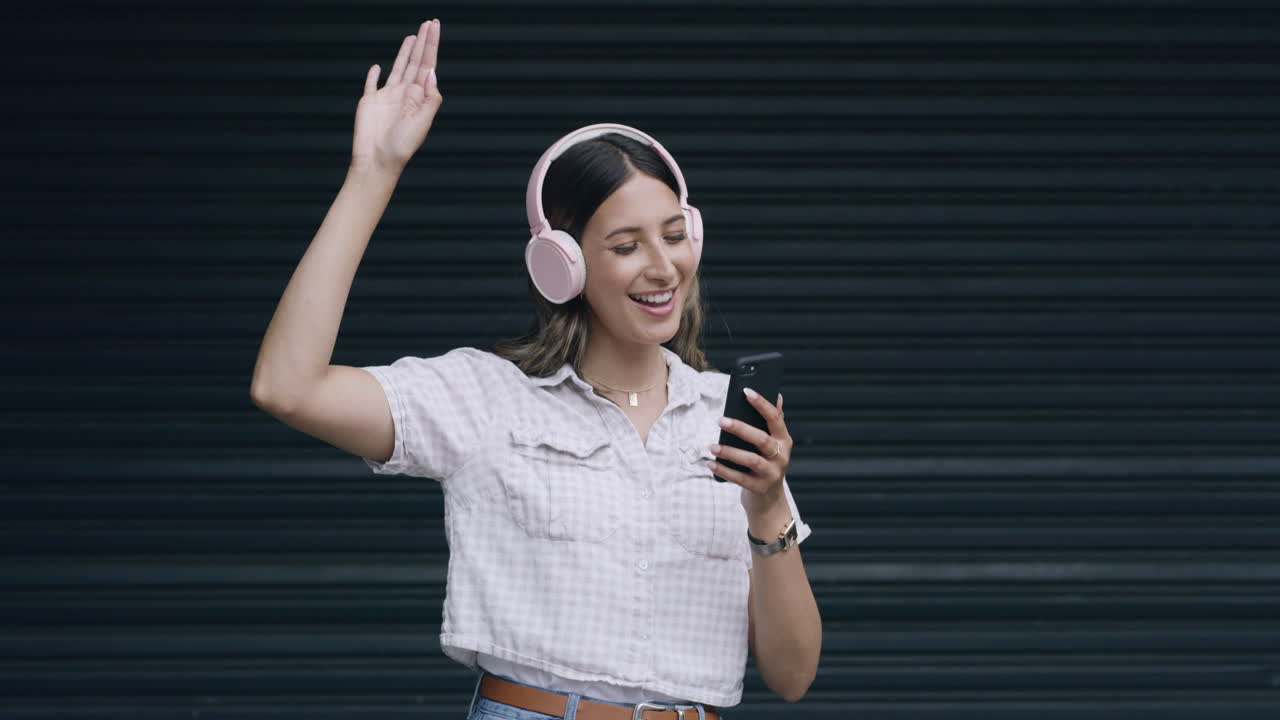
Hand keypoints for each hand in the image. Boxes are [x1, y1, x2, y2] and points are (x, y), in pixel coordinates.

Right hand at [351, 19, 443, 173]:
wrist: (378, 160)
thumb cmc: (402, 146)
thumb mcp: (423, 122)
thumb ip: (430, 97)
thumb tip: (431, 71)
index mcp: (419, 97)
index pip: (427, 65)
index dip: (431, 45)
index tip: (435, 27)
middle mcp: (404, 94)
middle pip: (415, 62)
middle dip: (423, 42)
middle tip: (429, 22)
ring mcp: (386, 97)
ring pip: (397, 68)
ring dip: (404, 52)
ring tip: (412, 36)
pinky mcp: (369, 102)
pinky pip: (371, 84)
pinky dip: (373, 75)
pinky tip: (378, 67)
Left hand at [708, 389, 792, 517]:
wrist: (770, 501)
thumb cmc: (767, 465)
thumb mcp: (775, 445)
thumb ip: (775, 422)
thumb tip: (777, 396)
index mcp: (784, 441)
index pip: (775, 418)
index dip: (762, 404)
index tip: (746, 391)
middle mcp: (781, 456)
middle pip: (761, 439)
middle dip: (740, 428)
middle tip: (720, 420)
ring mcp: (771, 474)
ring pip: (751, 459)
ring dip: (729, 452)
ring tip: (711, 446)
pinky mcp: (759, 488)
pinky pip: (739, 478)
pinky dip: (724, 470)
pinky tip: (710, 463)